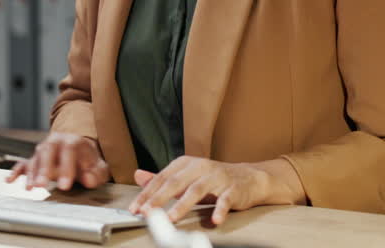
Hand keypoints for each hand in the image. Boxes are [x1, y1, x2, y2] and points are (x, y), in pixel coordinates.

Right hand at [6, 132, 110, 190]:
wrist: (81, 153)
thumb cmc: (89, 162)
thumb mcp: (99, 168)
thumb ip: (96, 173)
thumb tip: (88, 179)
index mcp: (74, 141)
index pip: (69, 149)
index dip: (66, 167)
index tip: (65, 186)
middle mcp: (56, 142)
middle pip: (48, 150)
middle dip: (44, 168)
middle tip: (42, 185)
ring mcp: (44, 150)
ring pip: (35, 158)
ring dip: (32, 173)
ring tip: (31, 188)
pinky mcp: (35, 160)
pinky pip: (23, 163)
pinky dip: (16, 171)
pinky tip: (10, 180)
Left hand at [127, 156, 304, 225]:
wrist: (248, 178)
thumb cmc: (213, 180)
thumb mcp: (186, 177)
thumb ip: (162, 178)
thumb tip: (138, 175)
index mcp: (187, 163)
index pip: (162, 178)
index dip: (148, 193)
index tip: (136, 208)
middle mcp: (201, 167)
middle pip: (176, 182)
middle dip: (160, 199)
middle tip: (148, 213)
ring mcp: (217, 177)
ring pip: (197, 190)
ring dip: (183, 205)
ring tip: (172, 218)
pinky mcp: (233, 188)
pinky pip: (225, 199)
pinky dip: (220, 210)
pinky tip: (214, 220)